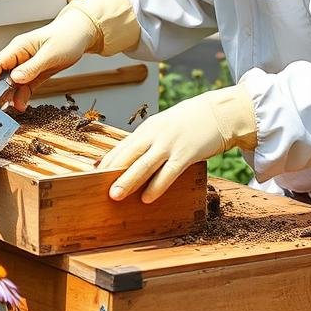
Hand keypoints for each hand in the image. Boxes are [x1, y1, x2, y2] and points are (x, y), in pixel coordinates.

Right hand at [0, 5, 97, 110]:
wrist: (80, 34)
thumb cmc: (67, 36)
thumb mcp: (51, 53)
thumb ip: (32, 67)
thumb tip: (15, 78)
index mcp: (19, 47)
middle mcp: (19, 57)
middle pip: (0, 76)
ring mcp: (26, 66)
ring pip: (11, 85)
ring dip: (10, 98)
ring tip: (10, 111)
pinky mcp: (34, 74)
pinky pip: (23, 88)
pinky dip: (21, 97)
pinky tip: (21, 105)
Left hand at [96, 85, 257, 202]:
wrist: (218, 113)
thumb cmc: (189, 123)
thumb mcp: (164, 128)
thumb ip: (148, 143)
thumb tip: (130, 162)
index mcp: (147, 129)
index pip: (122, 147)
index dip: (107, 161)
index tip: (92, 174)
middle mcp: (155, 135)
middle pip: (129, 155)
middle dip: (112, 172)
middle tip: (96, 187)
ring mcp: (170, 144)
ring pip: (145, 164)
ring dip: (129, 181)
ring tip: (115, 195)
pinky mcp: (186, 154)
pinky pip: (168, 172)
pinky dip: (157, 185)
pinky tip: (147, 198)